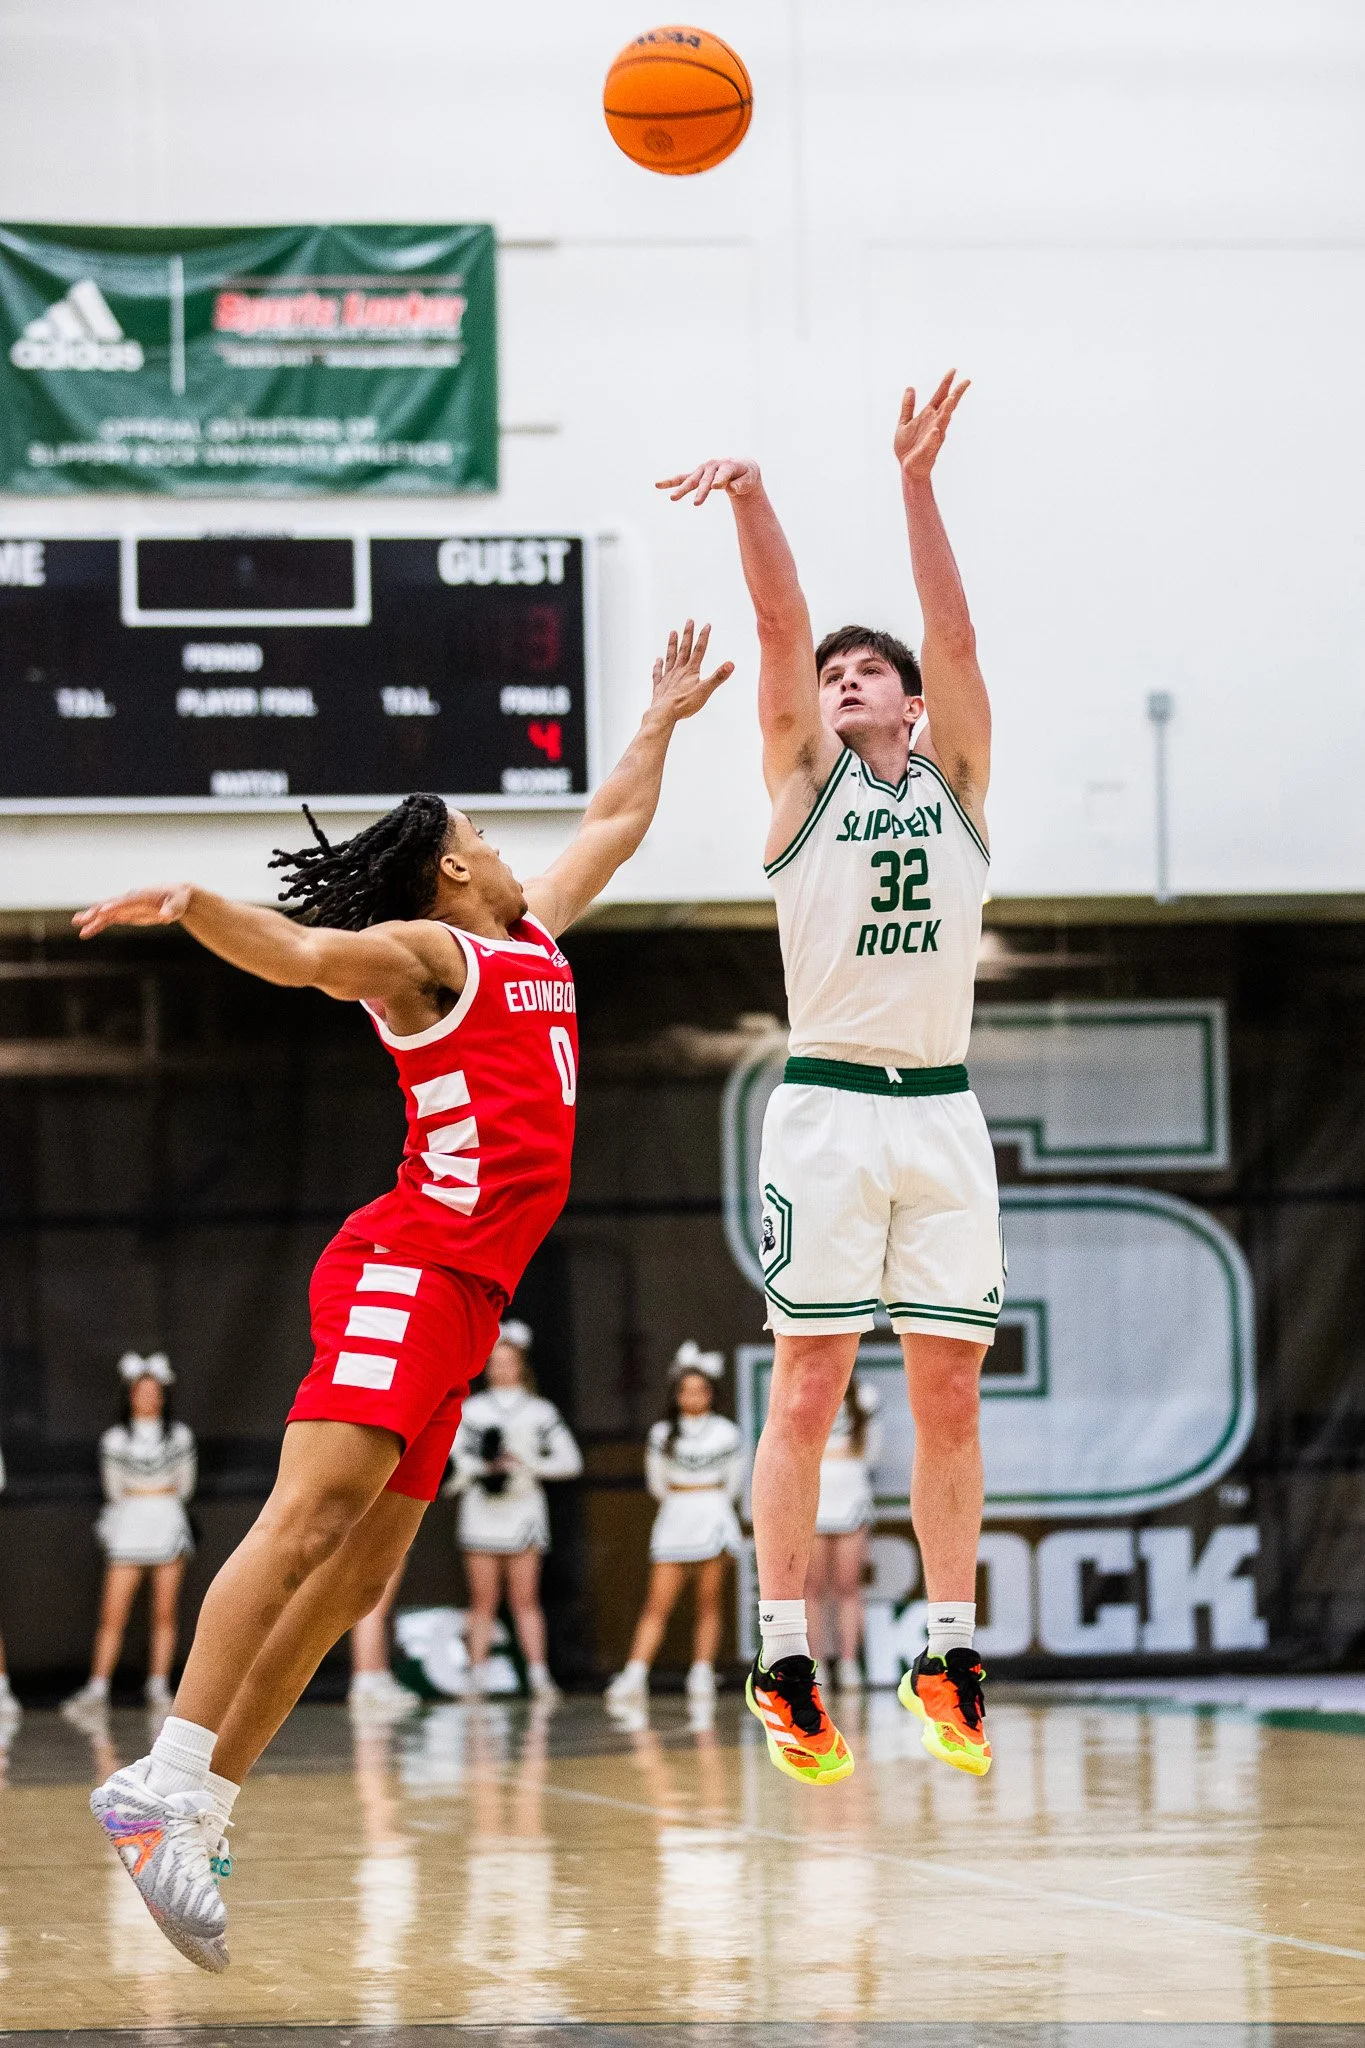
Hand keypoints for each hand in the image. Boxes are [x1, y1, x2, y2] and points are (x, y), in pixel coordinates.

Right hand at [73, 884, 192, 939]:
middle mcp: (129, 900)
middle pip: (109, 906)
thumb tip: (165, 916)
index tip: (103, 912)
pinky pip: (108, 920)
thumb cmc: (177, 898)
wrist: (175, 896)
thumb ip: (170, 910)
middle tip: (81, 919)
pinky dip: (97, 926)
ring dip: (91, 919)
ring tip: (77, 925)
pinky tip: (86, 933)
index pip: (125, 902)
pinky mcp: (125, 914)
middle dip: (95, 912)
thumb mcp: (177, 905)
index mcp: (141, 896)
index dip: (114, 906)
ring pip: (104, 913)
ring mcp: (125, 907)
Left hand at [650, 619, 733, 721]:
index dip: (703, 637)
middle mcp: (678, 671)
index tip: (706, 625)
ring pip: (670, 657)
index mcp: (691, 671)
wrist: (664, 713)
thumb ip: (718, 677)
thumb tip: (731, 664)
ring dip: (672, 645)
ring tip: (672, 633)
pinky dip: (658, 666)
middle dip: (687, 635)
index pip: (699, 650)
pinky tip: (657, 660)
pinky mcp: (660, 687)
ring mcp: (668, 678)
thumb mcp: (705, 690)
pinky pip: (658, 673)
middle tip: (689, 621)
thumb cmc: (685, 704)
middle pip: (684, 649)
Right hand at [656, 456, 760, 506]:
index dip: (720, 480)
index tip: (715, 486)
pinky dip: (671, 481)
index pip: (723, 474)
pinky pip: (682, 478)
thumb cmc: (746, 475)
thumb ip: (741, 484)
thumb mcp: (750, 479)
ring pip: (691, 481)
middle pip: (705, 480)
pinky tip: (658, 485)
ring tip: (673, 498)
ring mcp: (703, 470)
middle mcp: (713, 466)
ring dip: (682, 489)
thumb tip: (731, 489)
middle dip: (701, 492)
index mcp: (728, 465)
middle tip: (697, 504)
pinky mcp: (697, 475)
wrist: (741, 467)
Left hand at [894, 372, 969, 479]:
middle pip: (947, 406)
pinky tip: (936, 430)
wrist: (907, 468)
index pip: (939, 396)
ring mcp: (934, 436)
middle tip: (966, 381)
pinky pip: (932, 442)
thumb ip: (908, 406)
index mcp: (929, 415)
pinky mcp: (928, 449)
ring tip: (951, 399)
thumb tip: (910, 388)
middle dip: (956, 394)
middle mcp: (935, 423)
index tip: (953, 370)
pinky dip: (934, 437)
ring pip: (943, 421)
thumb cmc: (907, 447)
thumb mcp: (904, 422)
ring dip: (947, 411)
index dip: (946, 383)